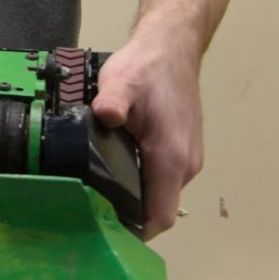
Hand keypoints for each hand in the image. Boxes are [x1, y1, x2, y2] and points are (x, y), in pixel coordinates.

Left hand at [91, 34, 203, 239]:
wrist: (172, 47)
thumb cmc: (146, 67)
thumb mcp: (120, 81)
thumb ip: (112, 103)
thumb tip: (105, 117)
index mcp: (170, 157)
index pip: (159, 215)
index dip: (135, 231)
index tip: (106, 233)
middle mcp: (185, 165)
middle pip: (159, 206)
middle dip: (129, 213)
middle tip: (91, 209)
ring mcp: (188, 156)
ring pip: (161, 190)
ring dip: (136, 194)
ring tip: (98, 189)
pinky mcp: (183, 147)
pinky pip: (163, 175)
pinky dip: (144, 179)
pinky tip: (117, 166)